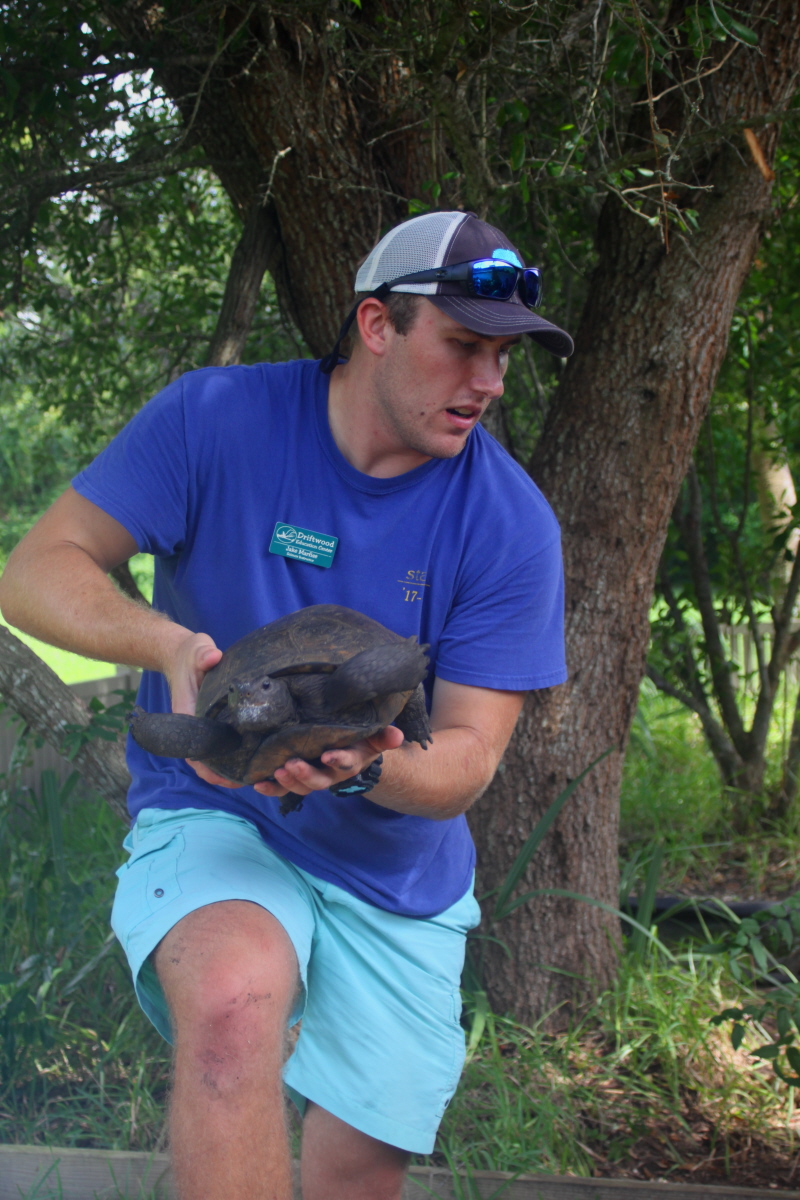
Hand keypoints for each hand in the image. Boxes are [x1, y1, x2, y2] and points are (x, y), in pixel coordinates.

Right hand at [163, 630, 238, 788]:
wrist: (182, 653)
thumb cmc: (190, 654)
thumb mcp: (197, 649)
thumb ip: (203, 654)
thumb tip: (213, 657)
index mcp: (187, 712)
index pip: (194, 747)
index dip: (208, 765)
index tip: (226, 776)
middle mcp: (192, 724)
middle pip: (203, 758)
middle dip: (221, 773)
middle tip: (247, 781)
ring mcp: (200, 725)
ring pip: (210, 755)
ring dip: (226, 768)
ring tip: (251, 778)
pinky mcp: (209, 722)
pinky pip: (217, 744)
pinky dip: (230, 755)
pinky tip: (249, 760)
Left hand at [253, 725, 403, 797]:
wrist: (348, 750)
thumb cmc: (359, 739)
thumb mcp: (373, 737)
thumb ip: (384, 736)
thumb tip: (398, 736)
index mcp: (349, 762)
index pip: (346, 763)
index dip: (338, 761)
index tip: (329, 755)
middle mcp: (330, 774)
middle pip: (318, 781)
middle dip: (304, 775)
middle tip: (291, 765)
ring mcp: (311, 777)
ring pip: (299, 786)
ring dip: (287, 782)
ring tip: (276, 772)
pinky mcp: (294, 777)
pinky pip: (281, 788)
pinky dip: (270, 788)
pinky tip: (257, 784)